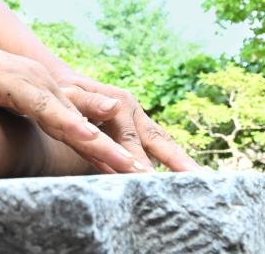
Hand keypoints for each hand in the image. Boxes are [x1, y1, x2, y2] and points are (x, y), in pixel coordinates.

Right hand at [0, 40, 151, 173]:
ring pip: (74, 118)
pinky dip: (66, 121)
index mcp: (50, 95)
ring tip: (126, 164)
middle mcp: (50, 86)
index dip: (109, 150)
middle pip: (89, 124)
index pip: (86, 127)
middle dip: (116, 151)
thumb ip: (32, 118)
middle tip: (143, 175)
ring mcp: (34, 82)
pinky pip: (44, 107)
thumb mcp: (10, 105)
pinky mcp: (15, 82)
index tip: (133, 174)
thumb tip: (48, 139)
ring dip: (101, 143)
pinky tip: (84, 135)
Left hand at [52, 69, 201, 172]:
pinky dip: (167, 163)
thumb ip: (89, 101)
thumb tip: (113, 106)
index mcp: (120, 105)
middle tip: (197, 179)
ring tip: (199, 181)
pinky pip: (153, 149)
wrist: (67, 84)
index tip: (148, 178)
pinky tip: (177, 180)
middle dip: (179, 160)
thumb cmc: (65, 92)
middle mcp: (134, 113)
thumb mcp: (71, 93)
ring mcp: (138, 121)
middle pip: (160, 140)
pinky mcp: (136, 131)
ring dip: (180, 161)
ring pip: (162, 144)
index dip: (137, 160)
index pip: (130, 140)